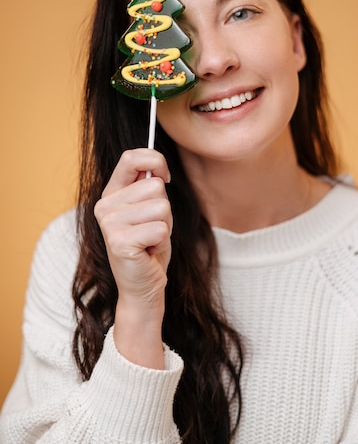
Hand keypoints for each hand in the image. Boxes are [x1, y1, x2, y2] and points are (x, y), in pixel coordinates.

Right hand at [94, 149, 171, 367]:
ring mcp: (109, 223)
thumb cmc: (149, 246)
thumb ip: (149, 186)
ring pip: (161, 207)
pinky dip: (163, 241)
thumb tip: (159, 169)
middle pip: (155, 186)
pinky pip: (161, 228)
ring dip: (164, 225)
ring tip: (150, 240)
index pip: (131, 158)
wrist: (143, 286)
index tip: (165, 176)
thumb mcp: (150, 209)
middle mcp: (105, 206)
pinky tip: (148, 251)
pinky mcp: (119, 242)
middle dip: (164, 209)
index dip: (155, 161)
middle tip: (152, 229)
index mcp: (111, 193)